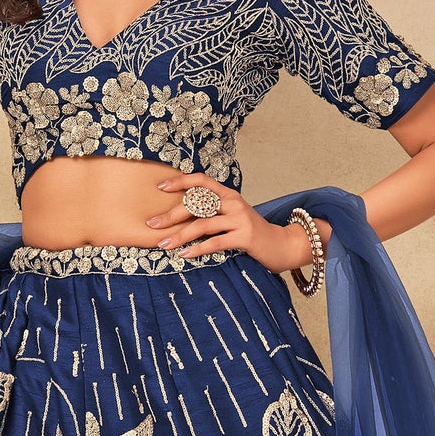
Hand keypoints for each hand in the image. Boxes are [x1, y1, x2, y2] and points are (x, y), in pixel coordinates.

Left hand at [145, 173, 330, 273]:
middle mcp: (234, 202)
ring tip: (163, 244)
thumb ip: (213, 213)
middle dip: (171, 215)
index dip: (180, 182)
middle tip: (152, 225)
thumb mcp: (232, 218)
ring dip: (179, 235)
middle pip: (197, 204)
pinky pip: (215, 242)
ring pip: (203, 224)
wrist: (282, 245)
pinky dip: (197, 249)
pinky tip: (184, 255)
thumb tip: (180, 218)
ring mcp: (240, 218)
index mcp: (228, 194)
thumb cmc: (251, 234)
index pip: (202, 181)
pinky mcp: (245, 236)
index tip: (160, 187)